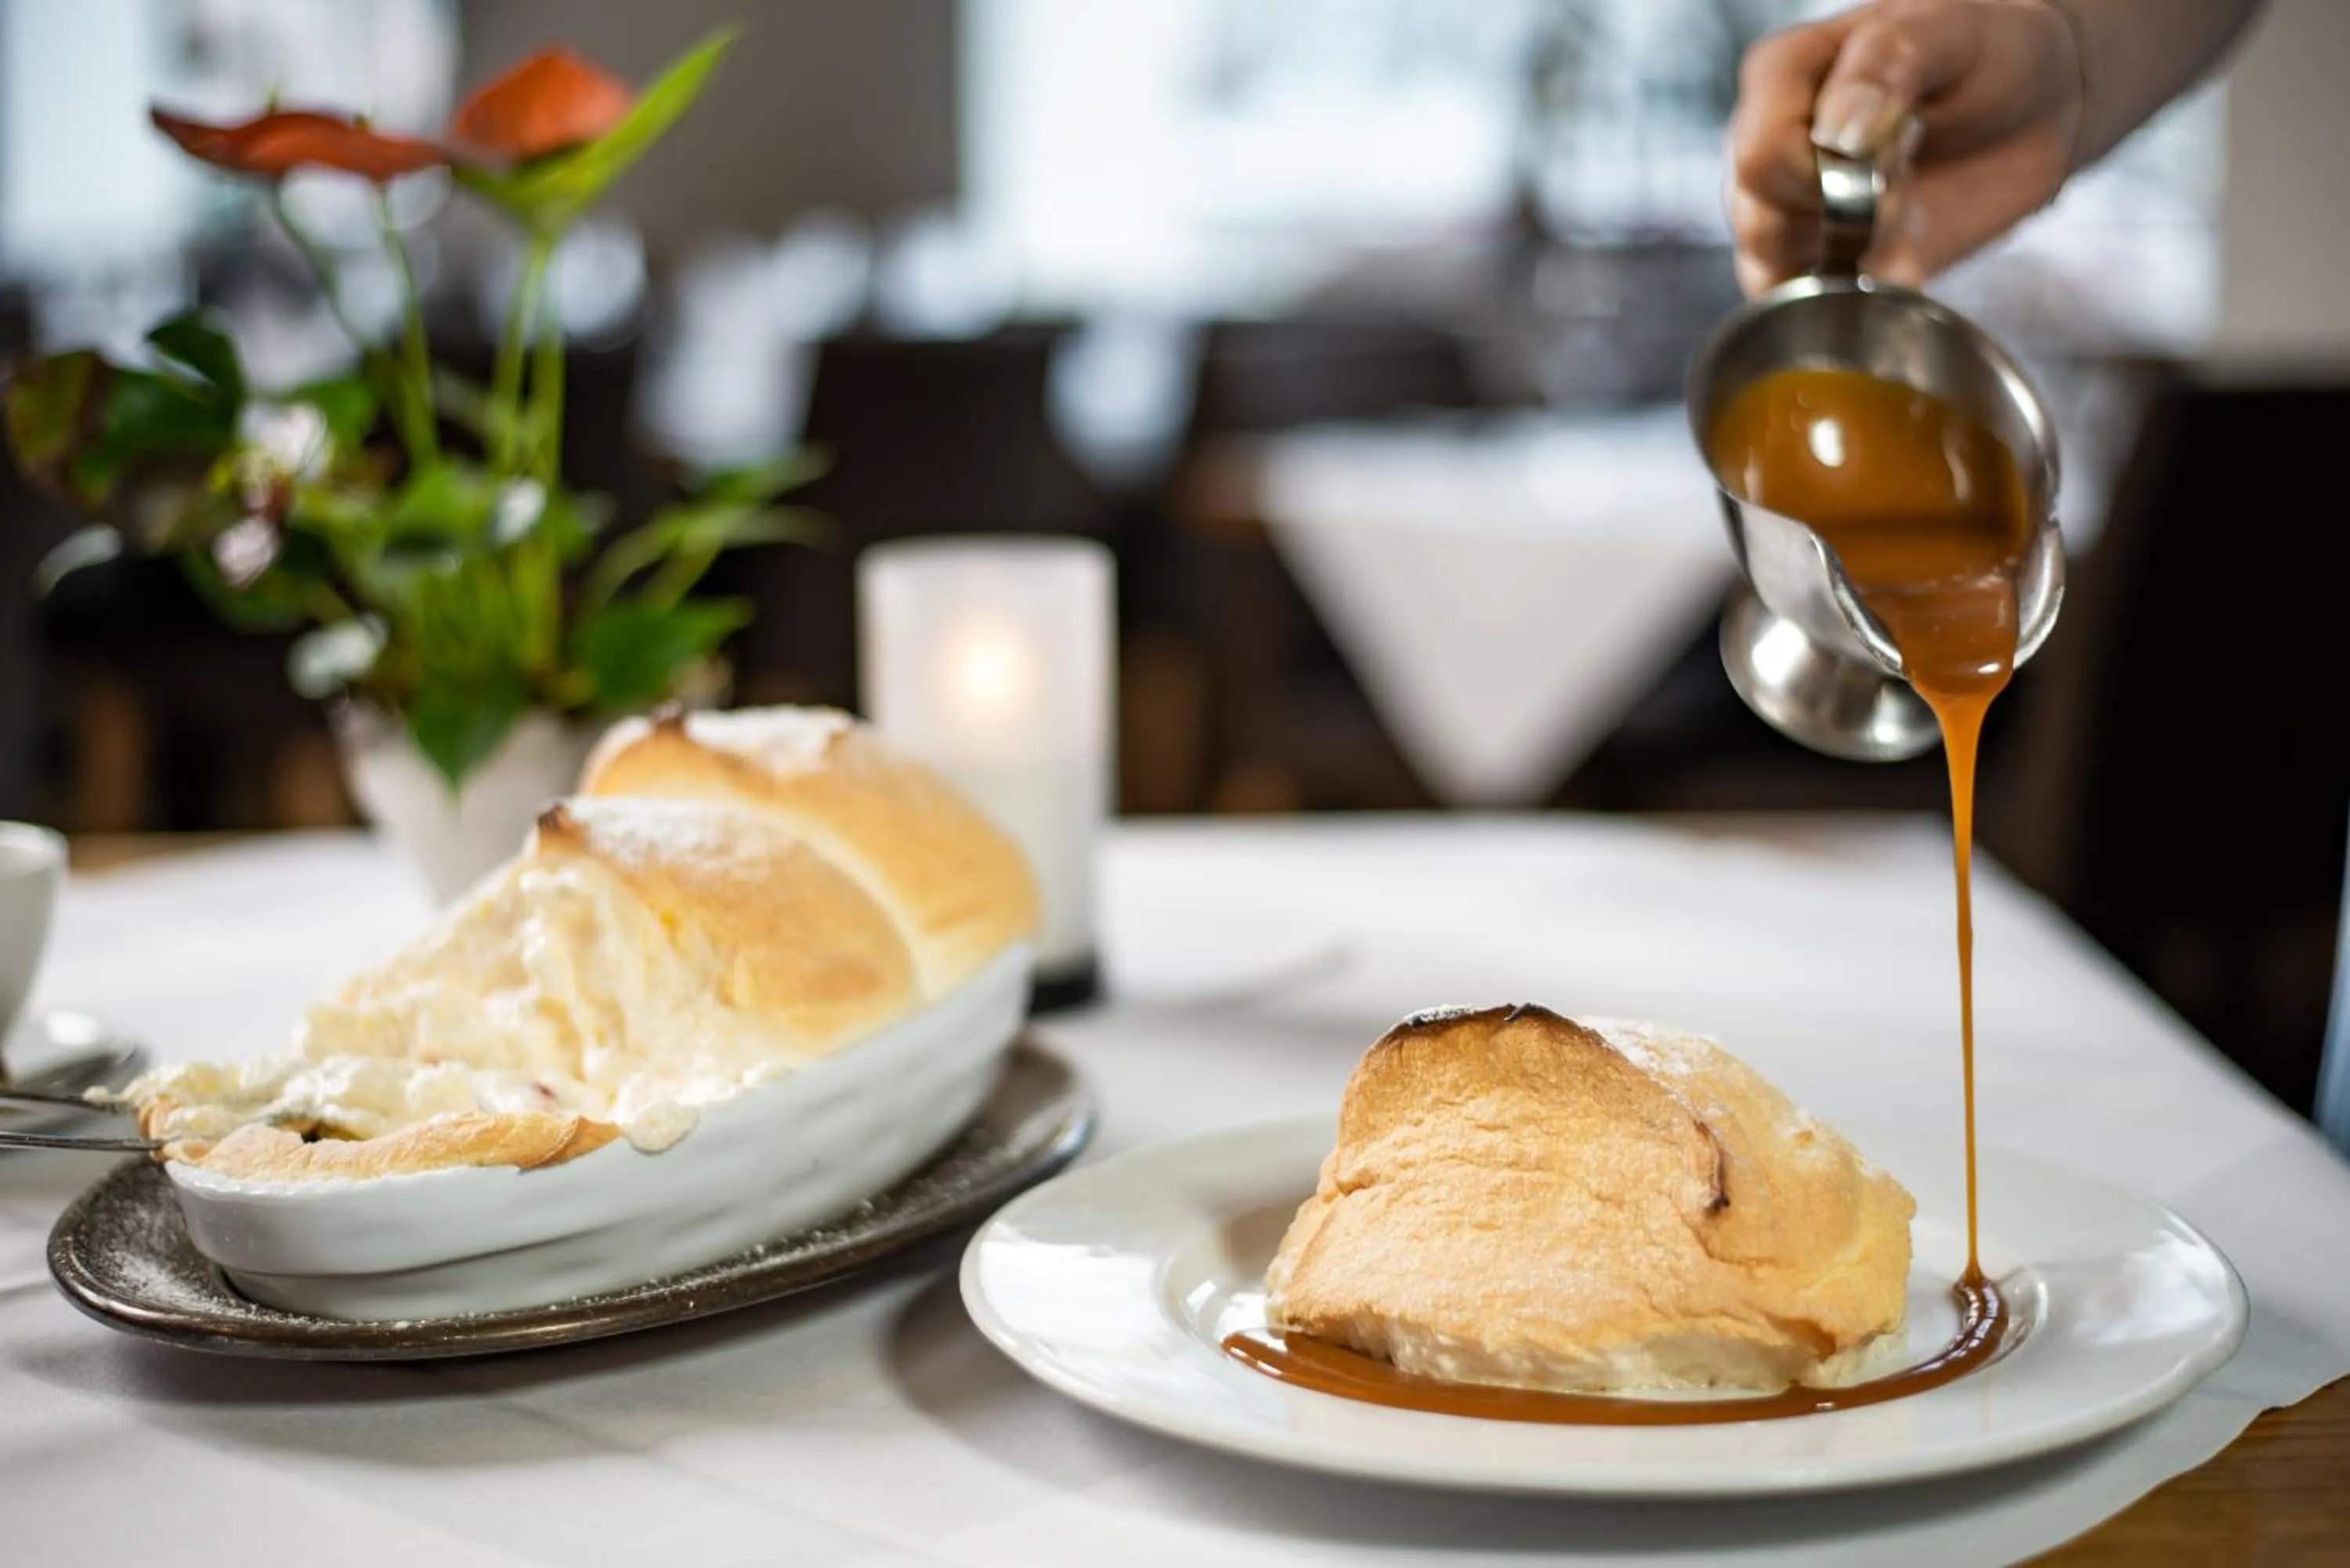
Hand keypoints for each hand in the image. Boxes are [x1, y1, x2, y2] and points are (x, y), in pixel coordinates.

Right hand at [1727, 0, 2085, 294]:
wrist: (2035, 107)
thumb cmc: (1986, 50)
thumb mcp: (1947, 29)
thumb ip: (1886, 65)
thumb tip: (1837, 133)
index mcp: (1782, 77)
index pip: (1760, 156)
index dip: (1826, 174)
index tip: (1898, 148)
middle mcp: (1768, 147)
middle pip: (1759, 222)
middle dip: (1850, 218)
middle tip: (1907, 181)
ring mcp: (1788, 212)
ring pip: (1773, 272)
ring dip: (1857, 258)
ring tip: (1908, 214)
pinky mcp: (1822, 262)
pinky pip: (1810, 309)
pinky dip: (1864, 300)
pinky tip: (1907, 259)